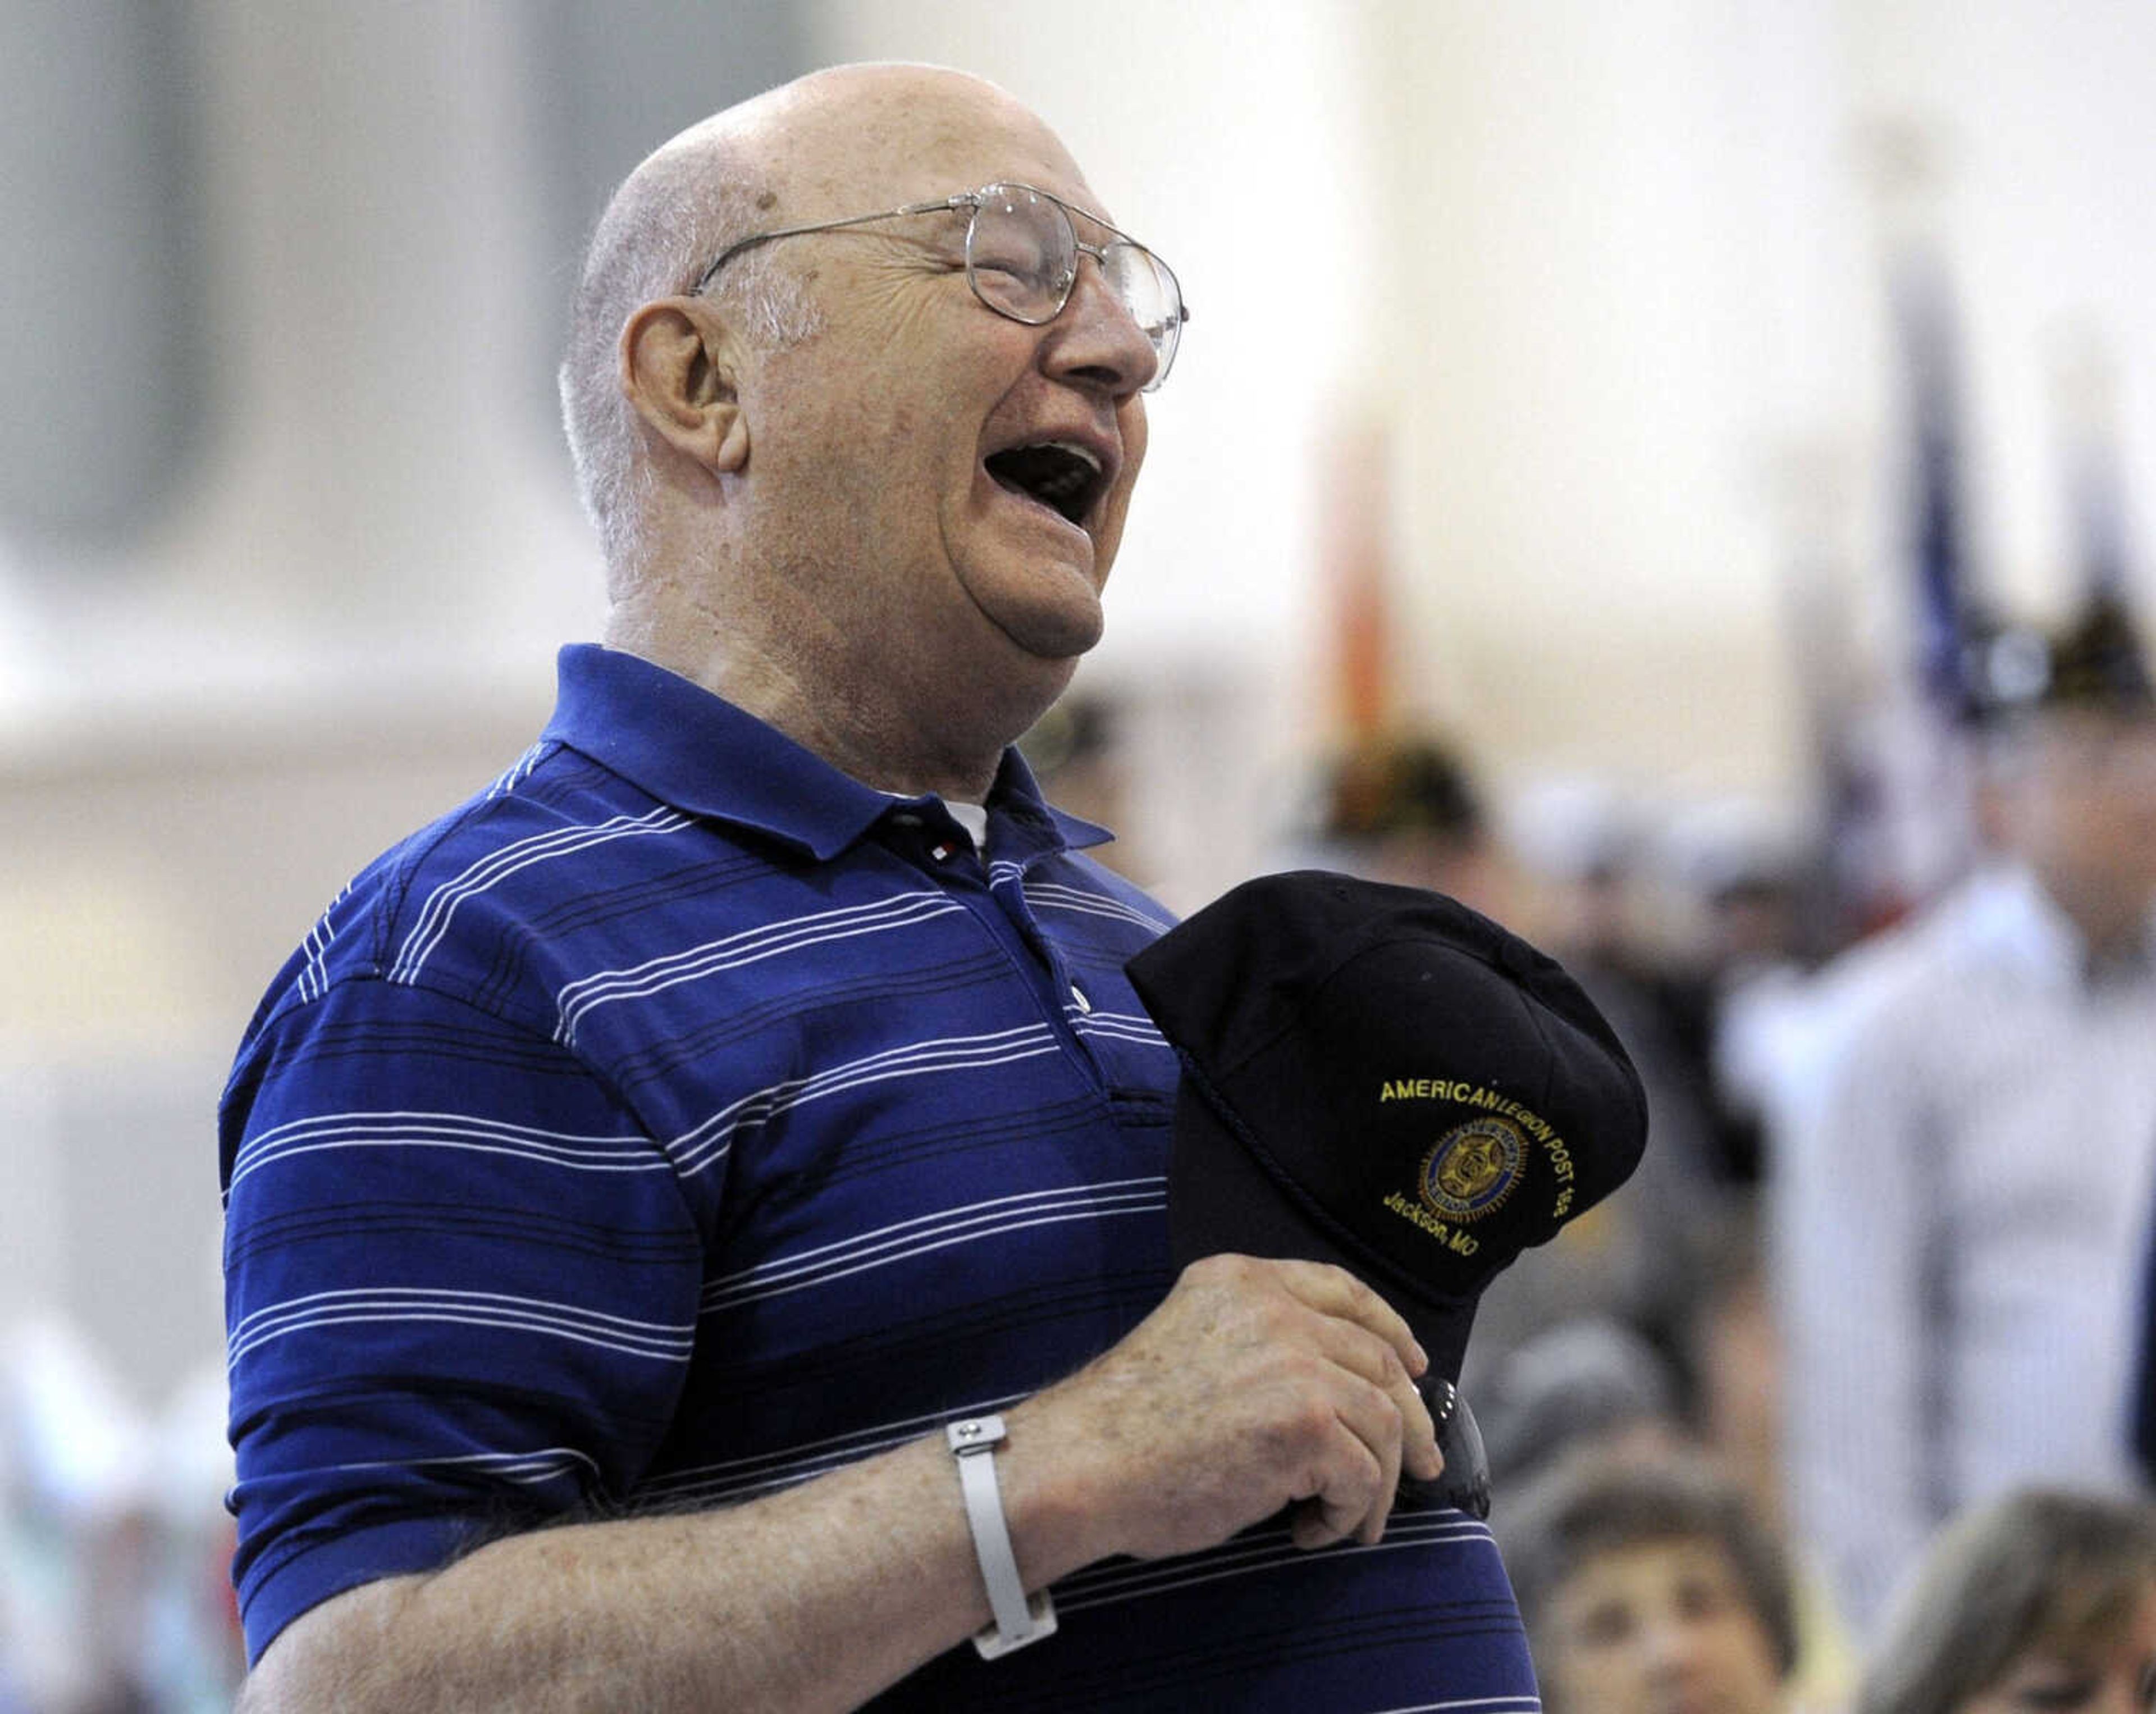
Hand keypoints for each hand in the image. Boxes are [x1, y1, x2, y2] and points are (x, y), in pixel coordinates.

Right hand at [1010, 1254, 1443, 1562]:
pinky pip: (1362, 1477)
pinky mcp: (1308, 1424)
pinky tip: (1308, 1532)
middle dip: (1408, 1419)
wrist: (1084, 1465)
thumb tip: (1336, 1386)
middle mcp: (1275, 1309)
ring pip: (1383, 1423)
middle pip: (1378, 1359)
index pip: (1341, 1291)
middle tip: (1421, 1464)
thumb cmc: (1125, 1427)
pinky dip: (1348, 1514)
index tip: (1414, 1366)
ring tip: (1348, 1519)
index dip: (1390, 1329)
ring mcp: (1296, 1363)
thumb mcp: (1192, 1341)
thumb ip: (1256, 1340)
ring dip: (1377, 1482)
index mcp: (1242, 1281)